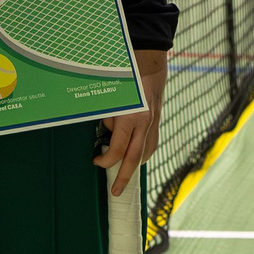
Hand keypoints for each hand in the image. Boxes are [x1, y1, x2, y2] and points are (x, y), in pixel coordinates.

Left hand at [94, 49, 168, 195]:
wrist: (149, 62)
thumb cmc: (125, 77)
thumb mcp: (110, 98)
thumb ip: (110, 117)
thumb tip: (110, 131)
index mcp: (131, 118)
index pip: (118, 151)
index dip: (105, 160)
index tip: (96, 161)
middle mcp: (145, 123)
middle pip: (135, 159)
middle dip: (124, 177)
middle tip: (115, 191)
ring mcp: (154, 122)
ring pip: (147, 152)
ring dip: (135, 165)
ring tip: (125, 174)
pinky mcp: (158, 119)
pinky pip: (152, 142)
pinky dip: (144, 152)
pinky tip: (137, 155)